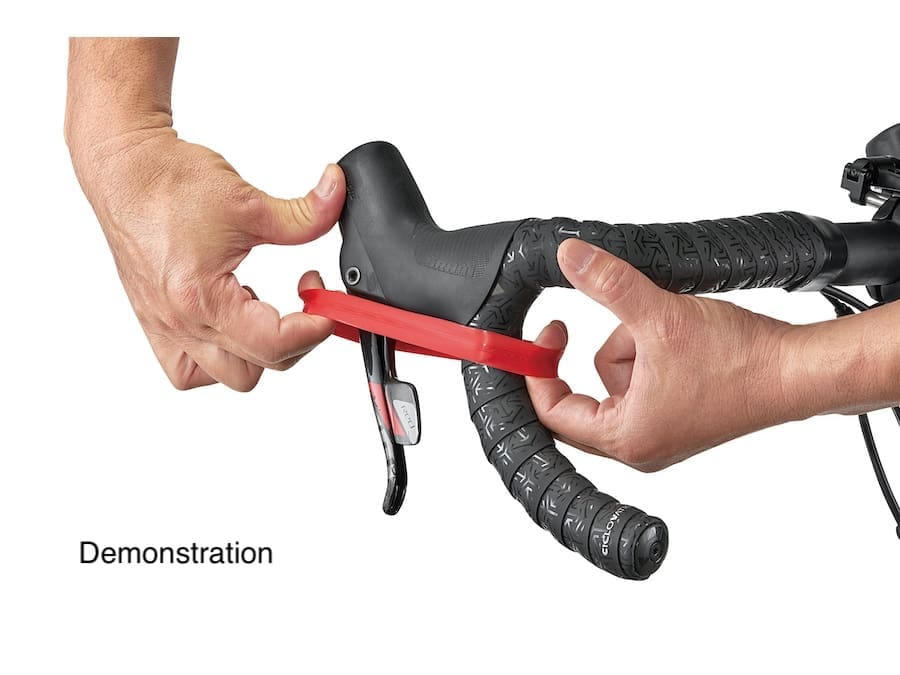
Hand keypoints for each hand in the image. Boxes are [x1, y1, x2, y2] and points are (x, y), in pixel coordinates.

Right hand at [70, 127, 344, 390]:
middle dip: (294, 339)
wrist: (124, 170)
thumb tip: (337, 196)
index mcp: (201, 297)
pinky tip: (232, 323)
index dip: (313, 329)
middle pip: (256, 369)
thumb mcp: (249, 201)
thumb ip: (305, 212)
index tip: (328, 307)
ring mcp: (165, 327)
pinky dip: (218, 359)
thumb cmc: (168, 182)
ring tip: (264, 309)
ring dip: (255, 354)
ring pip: (223, 378)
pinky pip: (189, 370)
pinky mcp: (156, 322)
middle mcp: (179, 323)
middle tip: (305, 300)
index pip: (272, 344)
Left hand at [526, 239, 796, 470]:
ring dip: (630, 348)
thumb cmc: (740, 363)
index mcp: (626, 437)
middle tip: (585, 328)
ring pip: (615, 383)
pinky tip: (678, 343)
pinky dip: (650, 355)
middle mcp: (640, 445)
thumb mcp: (660, 316)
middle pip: (582, 400)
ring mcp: (661, 434)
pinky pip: (641, 384)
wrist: (795, 372)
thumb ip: (608, 285)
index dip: (538, 370)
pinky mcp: (679, 418)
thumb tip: (572, 259)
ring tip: (666, 333)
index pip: (552, 411)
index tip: (544, 338)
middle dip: (599, 354)